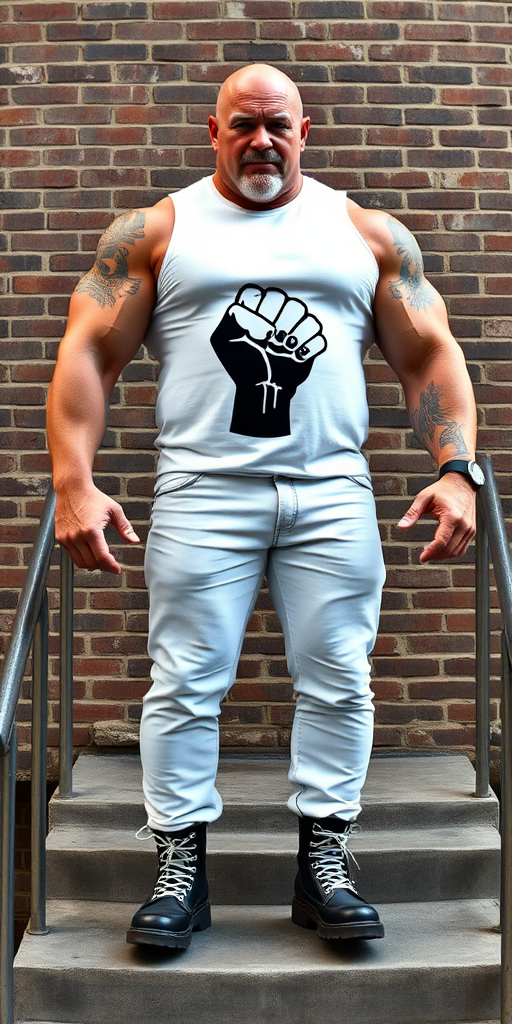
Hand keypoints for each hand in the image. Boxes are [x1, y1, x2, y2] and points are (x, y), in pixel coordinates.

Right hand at [55, 484, 139, 573]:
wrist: (72, 488)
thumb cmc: (92, 497)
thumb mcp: (114, 510)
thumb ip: (125, 527)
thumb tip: (134, 540)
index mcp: (91, 530)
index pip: (102, 557)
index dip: (111, 566)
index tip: (117, 569)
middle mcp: (77, 536)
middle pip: (92, 563)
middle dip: (104, 566)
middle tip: (111, 562)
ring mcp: (67, 538)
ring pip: (80, 562)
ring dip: (92, 564)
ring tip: (101, 557)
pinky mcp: (60, 538)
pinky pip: (72, 556)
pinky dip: (82, 558)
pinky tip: (90, 552)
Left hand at [210, 284, 326, 436]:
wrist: (259, 388)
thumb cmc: (240, 364)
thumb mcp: (223, 341)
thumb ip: (230, 317)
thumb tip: (252, 307)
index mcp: (259, 310)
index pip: (264, 293)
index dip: (259, 310)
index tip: (251, 331)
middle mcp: (279, 316)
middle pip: (289, 302)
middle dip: (279, 322)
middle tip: (269, 340)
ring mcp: (296, 330)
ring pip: (306, 315)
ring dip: (295, 334)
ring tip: (284, 349)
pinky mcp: (309, 346)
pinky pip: (318, 337)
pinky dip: (308, 348)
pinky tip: (297, 357)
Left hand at [397, 472, 475, 562]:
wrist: (462, 483)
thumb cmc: (443, 490)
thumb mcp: (424, 498)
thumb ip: (412, 513)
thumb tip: (401, 527)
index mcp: (452, 516)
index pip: (441, 541)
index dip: (430, 552)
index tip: (421, 557)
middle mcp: (464, 524)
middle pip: (449, 550)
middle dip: (435, 556)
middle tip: (423, 555)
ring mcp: (470, 529)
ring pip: (457, 552)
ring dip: (442, 556)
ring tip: (430, 552)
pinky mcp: (472, 531)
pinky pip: (462, 548)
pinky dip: (451, 552)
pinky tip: (440, 549)